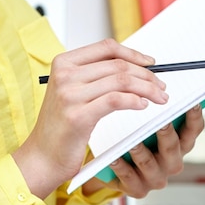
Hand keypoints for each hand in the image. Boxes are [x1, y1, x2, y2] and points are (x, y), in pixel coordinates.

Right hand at [13, 39, 168, 198]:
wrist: (42, 157)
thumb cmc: (62, 127)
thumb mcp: (73, 93)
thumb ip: (94, 77)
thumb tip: (134, 67)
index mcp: (63, 63)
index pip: (106, 48)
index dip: (133, 53)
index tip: (151, 64)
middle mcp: (65, 75)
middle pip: (117, 64)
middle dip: (146, 74)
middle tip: (161, 86)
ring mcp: (69, 95)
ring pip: (121, 81)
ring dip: (147, 88)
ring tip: (159, 97)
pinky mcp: (78, 116)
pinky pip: (116, 100)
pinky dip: (135, 100)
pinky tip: (143, 106)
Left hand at [84, 103, 204, 197]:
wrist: (112, 169)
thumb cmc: (134, 139)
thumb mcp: (148, 124)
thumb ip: (156, 108)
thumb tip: (155, 80)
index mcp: (180, 143)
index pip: (194, 129)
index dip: (194, 117)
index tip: (192, 102)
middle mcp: (172, 162)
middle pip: (174, 147)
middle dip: (168, 134)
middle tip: (161, 122)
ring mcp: (155, 177)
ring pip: (150, 164)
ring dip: (142, 152)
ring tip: (133, 142)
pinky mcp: (138, 189)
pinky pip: (129, 178)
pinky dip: (122, 167)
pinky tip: (114, 157)